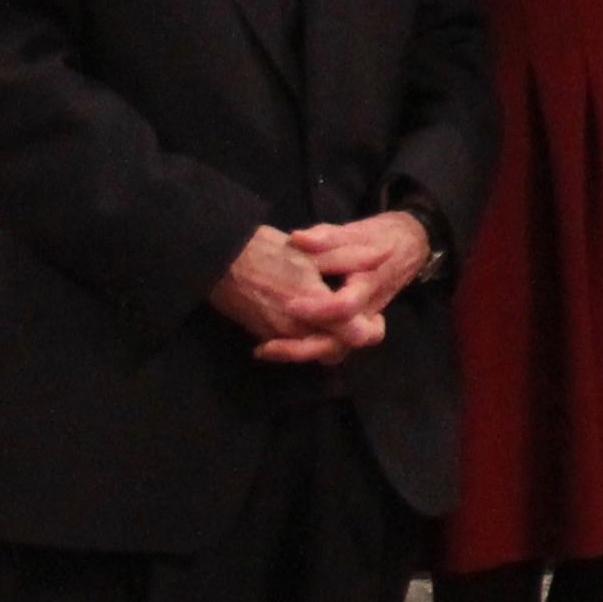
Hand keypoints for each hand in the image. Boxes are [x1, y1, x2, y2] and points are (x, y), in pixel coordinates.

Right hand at [208, 227, 381, 364]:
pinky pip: (294, 347)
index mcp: (314, 307)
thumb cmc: (266, 251)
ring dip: (328, 340)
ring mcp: (278, 337)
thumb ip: (351, 258)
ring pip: (315, 352)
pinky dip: (308, 339)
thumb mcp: (314, 250)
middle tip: (358, 317)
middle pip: (335, 351)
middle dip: (349, 339)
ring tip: (336, 318)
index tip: (375, 316)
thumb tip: (385, 255)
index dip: (370, 329)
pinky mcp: (264, 336)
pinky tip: (312, 319)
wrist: (217, 260)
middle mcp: (297, 330)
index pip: (353, 335)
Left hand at [282, 212, 431, 342]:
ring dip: (301, 353)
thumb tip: (297, 239)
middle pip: (339, 345)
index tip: (288, 305)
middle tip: (268, 346)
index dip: (317, 310)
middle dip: (302, 349)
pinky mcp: (349, 328)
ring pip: (333, 352)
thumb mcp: (355, 232)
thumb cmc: (379, 238)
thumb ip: (327, 238)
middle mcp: (365, 313)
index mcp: (366, 287)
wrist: (405, 248)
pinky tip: (278, 340)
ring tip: (267, 347)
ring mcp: (358, 324)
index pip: (345, 307)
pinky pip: (329, 346)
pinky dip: (305, 347)